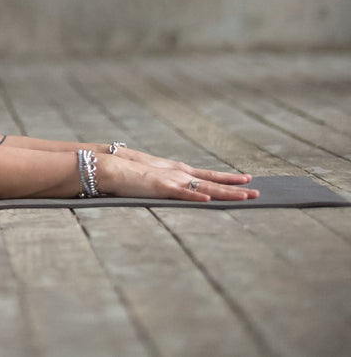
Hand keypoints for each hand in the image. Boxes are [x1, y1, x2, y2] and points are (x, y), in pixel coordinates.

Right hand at [97, 152, 258, 201]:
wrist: (108, 165)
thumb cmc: (124, 170)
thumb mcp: (148, 175)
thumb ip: (160, 180)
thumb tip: (165, 185)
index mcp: (175, 170)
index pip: (206, 175)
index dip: (226, 178)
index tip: (245, 179)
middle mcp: (178, 173)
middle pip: (212, 181)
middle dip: (236, 187)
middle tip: (257, 192)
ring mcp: (171, 180)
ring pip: (205, 187)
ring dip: (226, 193)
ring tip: (246, 197)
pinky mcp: (160, 187)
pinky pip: (183, 194)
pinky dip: (197, 197)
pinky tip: (210, 200)